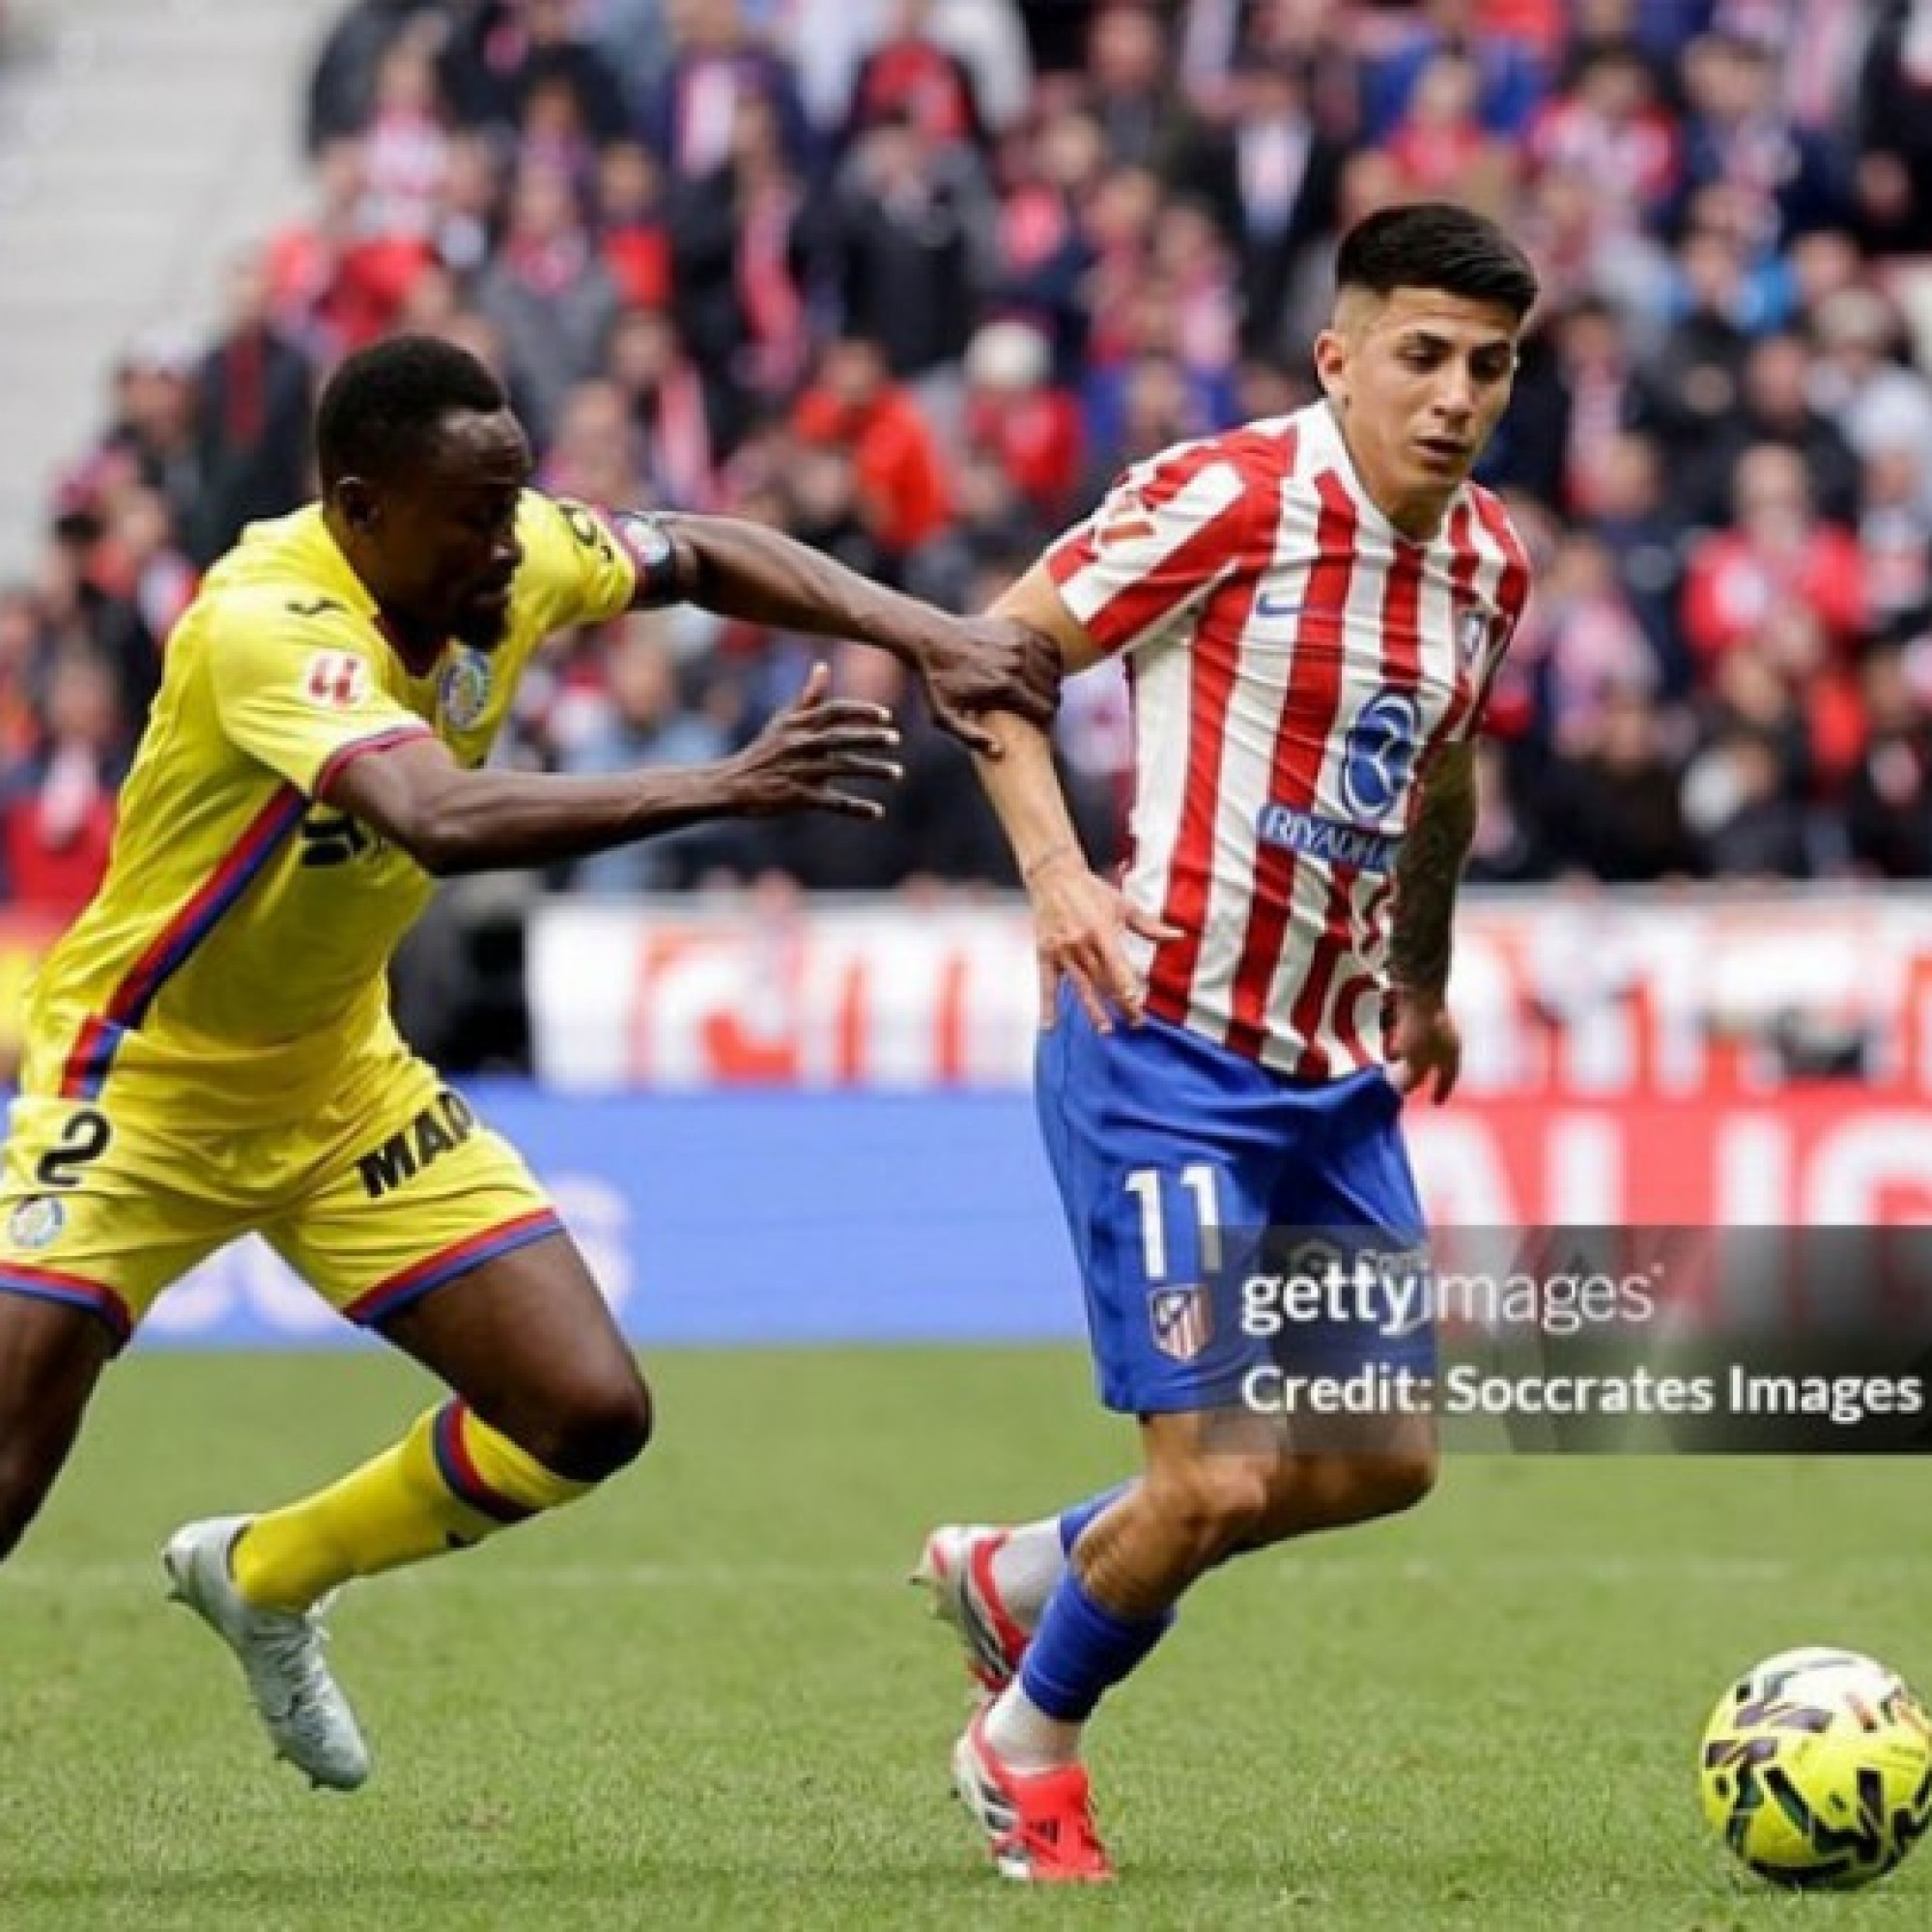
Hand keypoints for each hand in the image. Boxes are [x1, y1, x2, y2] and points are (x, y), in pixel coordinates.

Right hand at [721, 663, 902, 818]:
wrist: (734, 783)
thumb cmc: (764, 750)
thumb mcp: (784, 720)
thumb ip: (808, 697)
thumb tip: (823, 666)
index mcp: (798, 724)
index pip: (834, 711)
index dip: (860, 712)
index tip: (885, 716)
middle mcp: (800, 744)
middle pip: (841, 738)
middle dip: (869, 737)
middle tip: (895, 738)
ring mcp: (800, 770)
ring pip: (842, 768)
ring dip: (871, 770)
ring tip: (897, 773)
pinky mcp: (798, 796)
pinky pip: (833, 802)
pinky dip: (856, 808)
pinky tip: (877, 811)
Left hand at [916, 617, 1061, 755]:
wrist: (930, 638)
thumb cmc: (936, 680)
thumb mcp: (944, 716)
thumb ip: (971, 737)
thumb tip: (999, 751)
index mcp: (1004, 687)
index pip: (1045, 709)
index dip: (1045, 719)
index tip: (1038, 722)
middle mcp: (1017, 663)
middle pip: (1053, 690)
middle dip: (1048, 701)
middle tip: (1038, 706)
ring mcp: (1020, 642)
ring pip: (1054, 668)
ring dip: (1051, 680)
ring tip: (1038, 688)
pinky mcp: (1019, 628)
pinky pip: (1050, 646)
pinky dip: (1049, 658)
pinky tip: (1039, 666)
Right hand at [1028, 850, 1179, 1031]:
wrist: (1053, 877)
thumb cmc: (1092, 891)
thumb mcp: (1123, 905)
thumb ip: (1150, 926)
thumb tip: (1179, 937)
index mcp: (1101, 932)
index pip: (1116, 966)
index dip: (1126, 987)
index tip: (1138, 1004)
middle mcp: (1081, 945)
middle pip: (1103, 981)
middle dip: (1120, 1004)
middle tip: (1136, 1023)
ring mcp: (1061, 953)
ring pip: (1080, 987)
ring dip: (1092, 1010)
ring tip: (1105, 1030)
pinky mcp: (1045, 956)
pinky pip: (1046, 985)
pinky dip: (1048, 1006)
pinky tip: (1050, 1027)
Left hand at [1391, 986, 1461, 1102]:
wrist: (1417, 988)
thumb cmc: (1421, 1030)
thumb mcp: (1414, 1062)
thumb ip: (1409, 1079)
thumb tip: (1403, 1089)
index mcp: (1452, 1054)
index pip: (1449, 1078)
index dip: (1441, 1091)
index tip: (1436, 1103)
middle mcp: (1446, 1038)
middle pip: (1435, 1060)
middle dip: (1422, 1071)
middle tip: (1411, 1082)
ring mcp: (1433, 1022)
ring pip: (1420, 1044)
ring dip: (1408, 1054)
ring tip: (1395, 1061)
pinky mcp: (1417, 1009)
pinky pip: (1408, 1030)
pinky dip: (1400, 1038)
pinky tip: (1388, 1039)